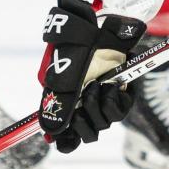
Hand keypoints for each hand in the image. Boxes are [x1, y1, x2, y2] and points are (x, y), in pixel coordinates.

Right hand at [38, 0, 144, 152]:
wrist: (104, 28)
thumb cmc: (80, 46)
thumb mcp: (64, 75)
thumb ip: (58, 105)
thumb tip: (49, 135)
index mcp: (64, 100)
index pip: (65, 135)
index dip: (66, 140)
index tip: (65, 138)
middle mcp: (82, 103)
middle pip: (85, 133)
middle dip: (84, 119)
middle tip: (84, 94)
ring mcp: (100, 99)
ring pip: (102, 124)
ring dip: (97, 105)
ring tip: (97, 83)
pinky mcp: (119, 95)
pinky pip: (118, 112)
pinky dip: (113, 99)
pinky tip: (111, 85)